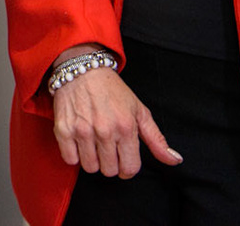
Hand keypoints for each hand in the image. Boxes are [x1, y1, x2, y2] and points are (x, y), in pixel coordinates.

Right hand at [53, 64, 179, 177]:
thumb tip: (175, 160)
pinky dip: (74, 154)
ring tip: (93, 142)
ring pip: (90, 167)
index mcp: (126, 127)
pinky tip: (79, 140)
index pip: (130, 169)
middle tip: (107, 146)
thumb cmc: (113, 90)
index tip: (122, 158)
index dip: (127, 167)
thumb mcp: (140, 111)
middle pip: (109, 171)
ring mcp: (83, 131)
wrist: (83, 69)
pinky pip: (70, 159)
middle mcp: (105, 131)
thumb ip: (157, 139)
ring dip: (92, 159)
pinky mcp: (63, 130)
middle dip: (110, 162)